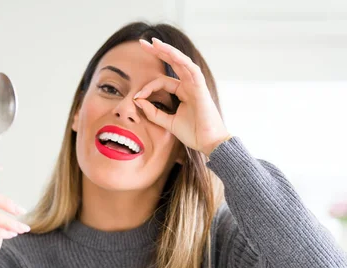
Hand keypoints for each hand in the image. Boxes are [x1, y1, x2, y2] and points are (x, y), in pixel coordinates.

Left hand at [133, 37, 230, 156]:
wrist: (209, 144)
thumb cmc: (193, 134)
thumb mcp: (168, 122)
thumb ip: (153, 112)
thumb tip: (137, 101)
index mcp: (183, 92)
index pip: (162, 82)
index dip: (148, 88)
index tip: (137, 97)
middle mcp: (190, 85)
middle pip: (173, 63)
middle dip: (158, 52)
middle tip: (143, 43)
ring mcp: (196, 85)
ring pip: (181, 62)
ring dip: (168, 51)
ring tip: (154, 43)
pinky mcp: (201, 88)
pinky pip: (191, 69)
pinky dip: (180, 59)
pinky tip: (169, 52)